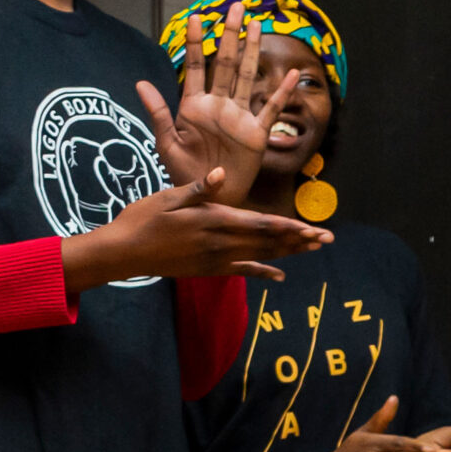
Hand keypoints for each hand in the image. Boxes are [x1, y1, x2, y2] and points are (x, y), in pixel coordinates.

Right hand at [58, 180, 328, 290]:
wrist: (123, 252)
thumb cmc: (142, 218)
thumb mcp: (168, 196)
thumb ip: (198, 189)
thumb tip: (219, 175)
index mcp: (213, 219)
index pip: (260, 224)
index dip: (289, 226)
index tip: (312, 227)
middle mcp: (220, 242)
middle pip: (268, 241)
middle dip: (299, 239)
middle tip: (327, 239)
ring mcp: (215, 258)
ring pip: (260, 255)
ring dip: (288, 253)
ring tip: (312, 249)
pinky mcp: (208, 268)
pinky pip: (241, 270)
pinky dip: (261, 272)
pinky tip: (279, 275)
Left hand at [137, 17, 306, 203]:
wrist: (207, 198)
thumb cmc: (184, 173)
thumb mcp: (166, 142)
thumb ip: (157, 112)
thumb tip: (140, 82)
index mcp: (194, 106)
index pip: (194, 66)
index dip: (195, 42)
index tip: (196, 17)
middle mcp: (218, 105)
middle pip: (225, 63)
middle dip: (229, 35)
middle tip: (235, 7)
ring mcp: (239, 117)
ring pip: (247, 77)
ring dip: (252, 52)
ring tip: (257, 25)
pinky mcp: (256, 134)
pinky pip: (272, 109)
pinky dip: (282, 92)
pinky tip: (291, 75)